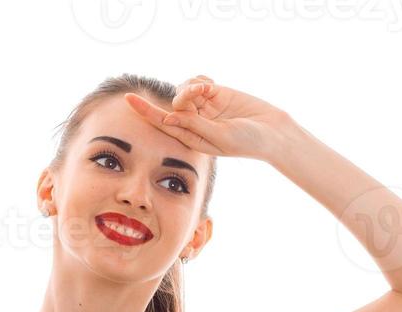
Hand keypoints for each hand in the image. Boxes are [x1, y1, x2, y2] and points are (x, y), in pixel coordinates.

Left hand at [124, 75, 293, 160]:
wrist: (272, 131)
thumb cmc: (247, 141)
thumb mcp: (219, 137)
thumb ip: (194, 126)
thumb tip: (167, 118)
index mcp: (189, 138)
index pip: (162, 122)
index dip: (145, 111)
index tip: (129, 99)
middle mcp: (193, 122)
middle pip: (173, 103)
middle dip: (183, 95)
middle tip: (201, 92)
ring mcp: (204, 108)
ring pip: (183, 89)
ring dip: (193, 85)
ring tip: (209, 88)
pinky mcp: (215, 94)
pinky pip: (197, 81)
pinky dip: (201, 80)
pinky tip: (213, 85)